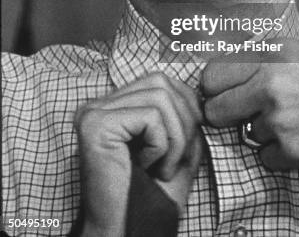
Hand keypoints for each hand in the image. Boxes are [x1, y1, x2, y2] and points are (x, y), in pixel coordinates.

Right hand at [74, 72, 202, 236]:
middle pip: (160, 82)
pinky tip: (148, 168)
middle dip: (183, 120)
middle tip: (175, 159)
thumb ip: (185, 118)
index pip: (159, 80)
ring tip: (162, 168)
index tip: (184, 144)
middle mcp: (98, 105)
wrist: (125, 233)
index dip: (184, 107)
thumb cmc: (148, 199)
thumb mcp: (176, 150)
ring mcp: (93, 113)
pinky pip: (150, 116)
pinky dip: (161, 144)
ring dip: (174, 137)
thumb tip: (201, 97)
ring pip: (159, 96)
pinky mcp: (96, 125)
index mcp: (113, 107)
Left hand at [201, 39, 298, 172]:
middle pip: (216, 111)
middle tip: (246, 113)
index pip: (211, 77)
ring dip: (262, 133)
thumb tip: (222, 68)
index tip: (220, 94)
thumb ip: (259, 56)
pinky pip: (265, 158)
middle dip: (226, 115)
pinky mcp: (292, 152)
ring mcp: (280, 121)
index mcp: (268, 57)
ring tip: (293, 120)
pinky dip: (279, 153)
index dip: (213, 89)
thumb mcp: (298, 49)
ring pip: (246, 135)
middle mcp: (269, 87)